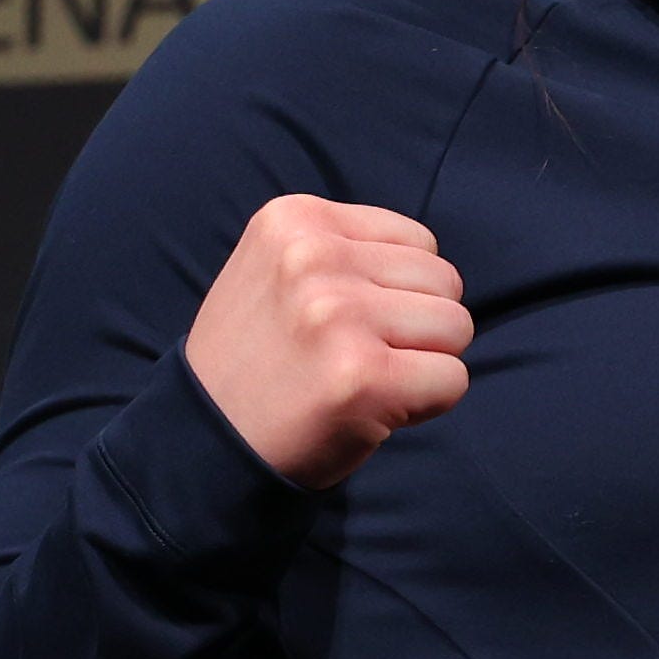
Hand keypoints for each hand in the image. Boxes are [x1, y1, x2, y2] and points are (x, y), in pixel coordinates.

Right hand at [182, 196, 472, 486]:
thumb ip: (349, 252)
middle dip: (416, 326)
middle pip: (444, 282)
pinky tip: (370, 409)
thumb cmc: (259, 358)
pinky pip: (453, 380)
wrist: (201, 440)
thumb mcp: (278, 270)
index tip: (344, 324)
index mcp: (295, 219)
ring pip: (456, 327)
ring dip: (423, 363)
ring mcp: (337, 315)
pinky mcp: (362, 375)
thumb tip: (434, 265)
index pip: (419, 242)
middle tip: (354, 357)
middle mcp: (313, 256)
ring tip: (360, 379)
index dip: (398, 293)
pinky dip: (426, 404)